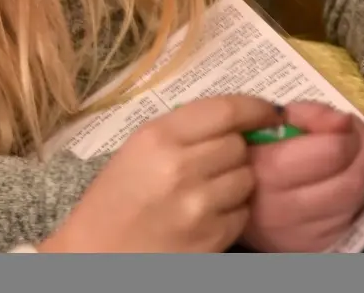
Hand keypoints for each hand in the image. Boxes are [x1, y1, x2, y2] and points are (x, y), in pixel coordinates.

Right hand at [40, 95, 280, 252]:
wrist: (97, 255)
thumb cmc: (112, 201)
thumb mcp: (136, 151)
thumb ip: (179, 132)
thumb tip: (234, 121)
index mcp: (157, 137)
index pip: (225, 110)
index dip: (254, 108)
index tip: (266, 111)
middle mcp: (181, 166)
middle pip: (239, 145)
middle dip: (235, 151)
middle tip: (216, 161)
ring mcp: (199, 204)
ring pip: (247, 179)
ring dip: (236, 182)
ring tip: (209, 190)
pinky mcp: (212, 237)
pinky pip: (243, 214)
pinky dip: (232, 213)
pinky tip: (207, 216)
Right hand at [241, 102, 363, 251]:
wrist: (227, 201)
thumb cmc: (247, 153)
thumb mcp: (267, 123)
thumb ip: (306, 114)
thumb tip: (344, 119)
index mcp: (265, 171)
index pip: (332, 152)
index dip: (347, 130)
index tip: (342, 121)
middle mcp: (283, 210)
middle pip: (352, 179)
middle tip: (354, 136)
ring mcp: (301, 234)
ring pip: (356, 200)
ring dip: (362, 172)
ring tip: (348, 157)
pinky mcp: (315, 247)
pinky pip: (350, 217)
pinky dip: (354, 194)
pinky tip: (339, 182)